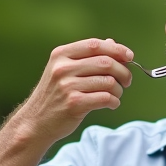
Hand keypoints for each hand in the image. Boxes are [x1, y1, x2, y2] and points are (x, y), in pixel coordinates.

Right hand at [11, 38, 133, 145]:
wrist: (36, 122)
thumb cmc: (54, 95)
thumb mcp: (64, 70)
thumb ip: (87, 56)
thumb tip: (113, 43)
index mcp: (61, 55)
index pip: (95, 45)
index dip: (117, 49)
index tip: (129, 56)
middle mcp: (63, 68)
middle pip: (106, 63)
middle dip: (123, 72)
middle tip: (127, 81)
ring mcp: (68, 86)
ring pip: (108, 82)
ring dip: (118, 90)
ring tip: (116, 95)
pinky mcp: (74, 104)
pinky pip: (105, 98)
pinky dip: (114, 101)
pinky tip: (111, 104)